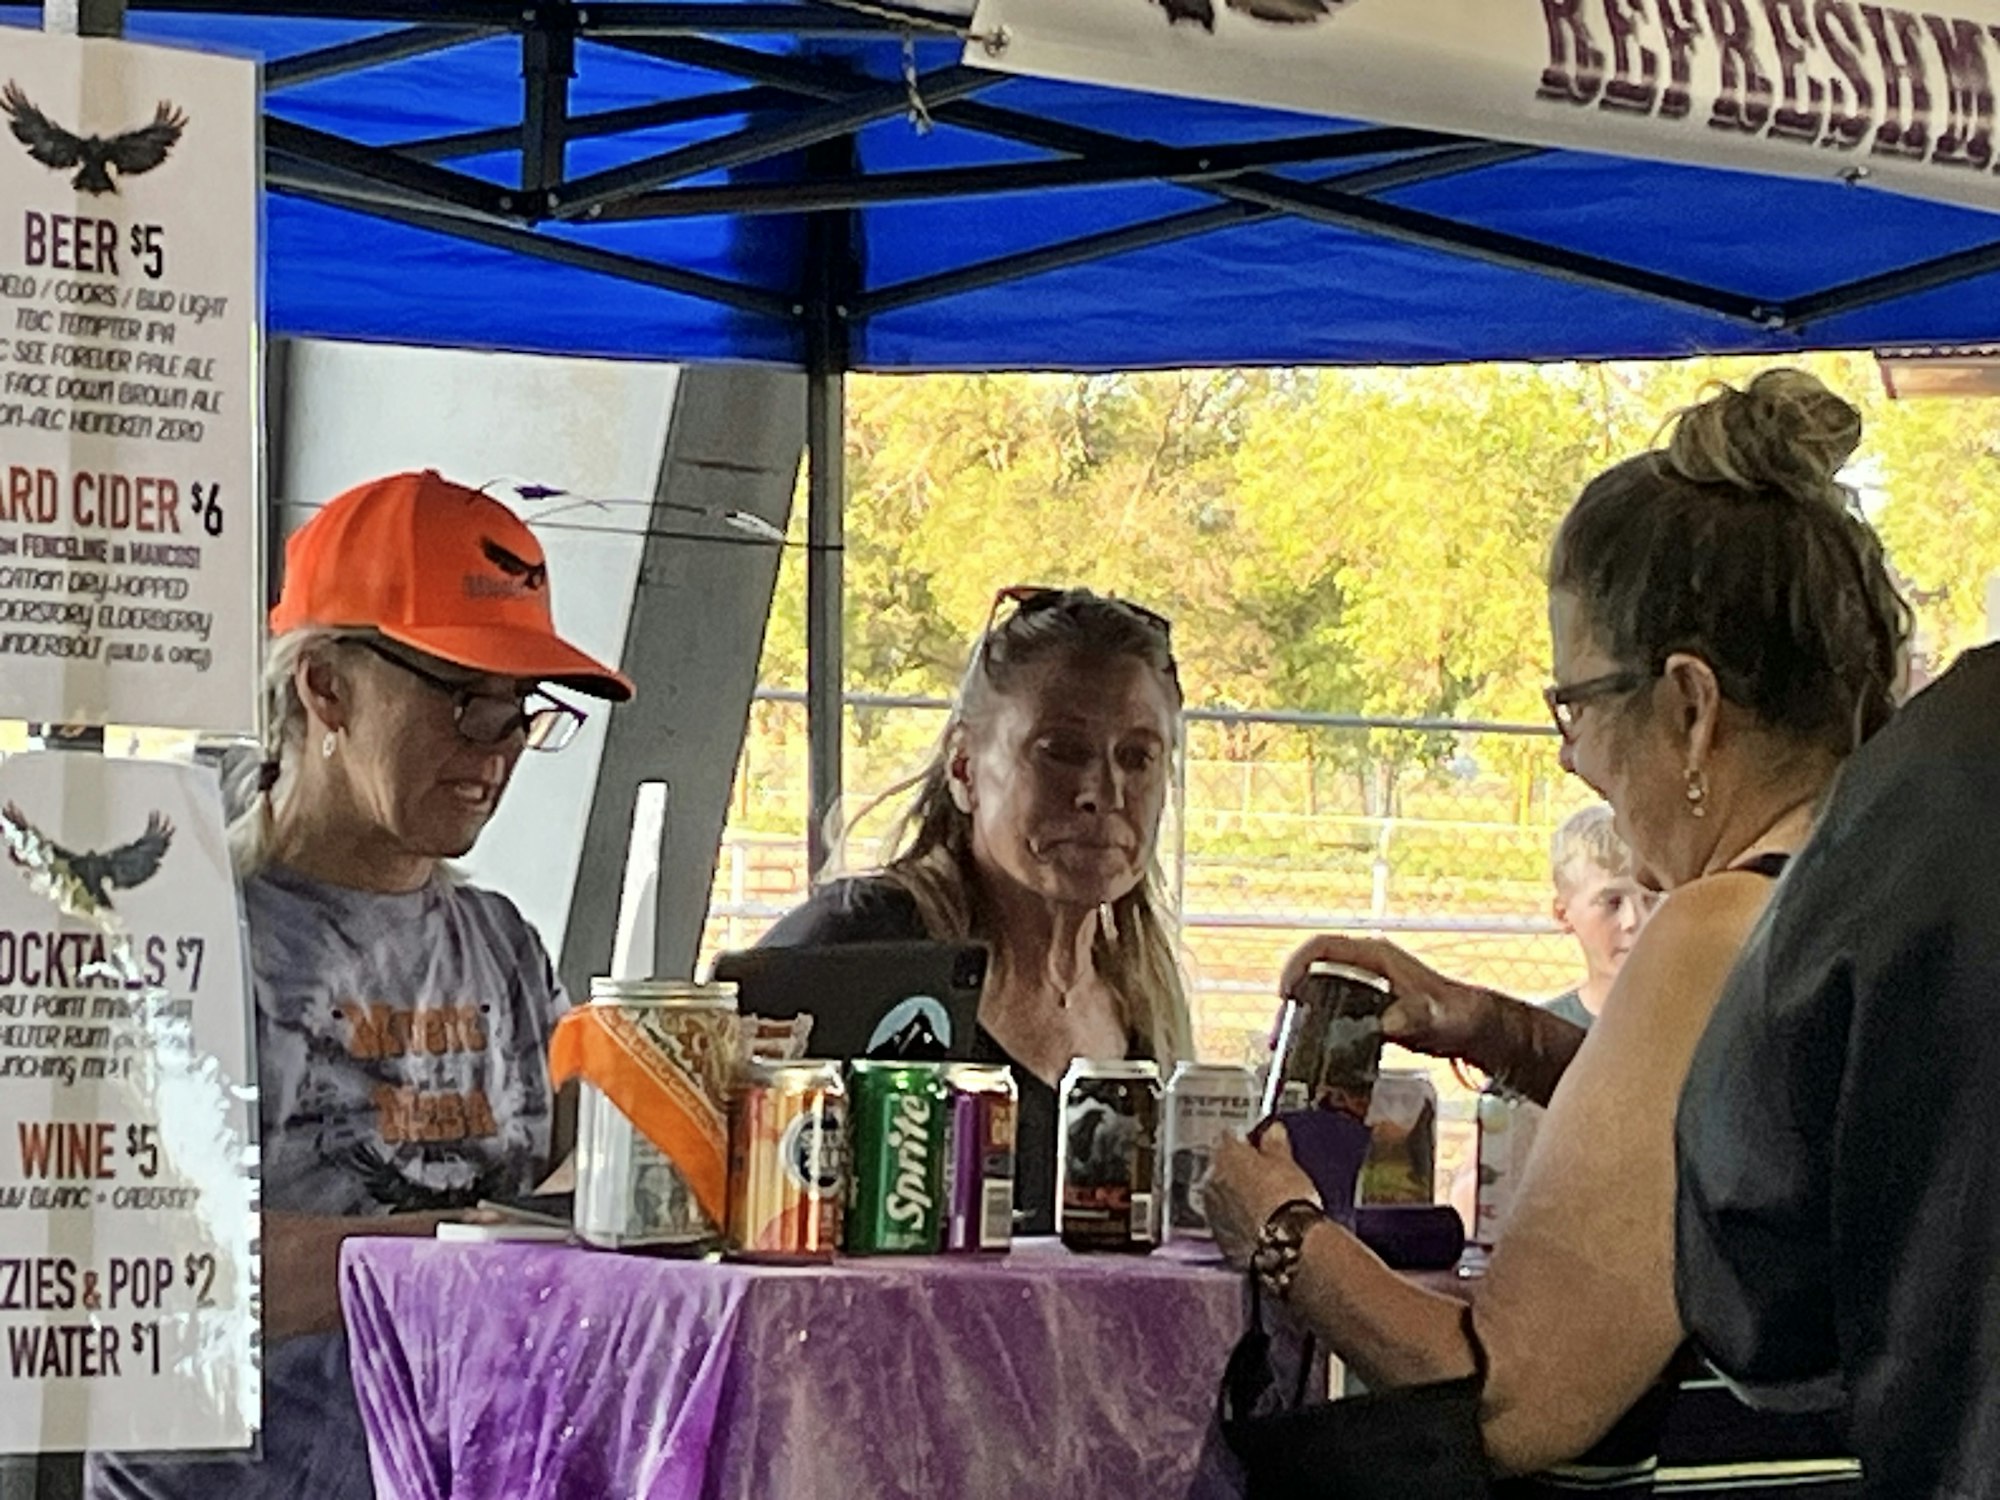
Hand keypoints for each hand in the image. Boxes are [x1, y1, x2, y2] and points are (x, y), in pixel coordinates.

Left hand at [1205, 1123, 1319, 1269]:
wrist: (1287, 1243)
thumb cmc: (1288, 1199)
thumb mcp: (1287, 1163)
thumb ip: (1274, 1144)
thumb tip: (1273, 1132)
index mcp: (1226, 1154)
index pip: (1228, 1137)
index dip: (1245, 1140)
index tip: (1258, 1145)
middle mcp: (1212, 1180)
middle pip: (1220, 1167)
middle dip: (1237, 1169)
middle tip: (1263, 1175)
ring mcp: (1212, 1211)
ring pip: (1220, 1195)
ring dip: (1235, 1196)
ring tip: (1263, 1203)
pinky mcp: (1219, 1238)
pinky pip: (1225, 1222)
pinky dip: (1237, 1221)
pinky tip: (1258, 1225)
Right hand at [1279, 935, 1488, 1059]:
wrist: (1471, 1027)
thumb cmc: (1456, 1015)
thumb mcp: (1435, 1017)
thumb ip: (1415, 1018)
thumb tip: (1389, 1025)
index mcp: (1375, 957)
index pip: (1322, 947)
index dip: (1296, 964)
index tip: (1285, 993)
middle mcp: (1365, 967)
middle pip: (1312, 973)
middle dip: (1292, 1000)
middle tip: (1280, 1032)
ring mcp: (1364, 986)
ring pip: (1317, 993)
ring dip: (1299, 1017)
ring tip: (1285, 1046)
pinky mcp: (1366, 1007)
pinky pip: (1330, 1011)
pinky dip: (1315, 1028)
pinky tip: (1308, 1052)